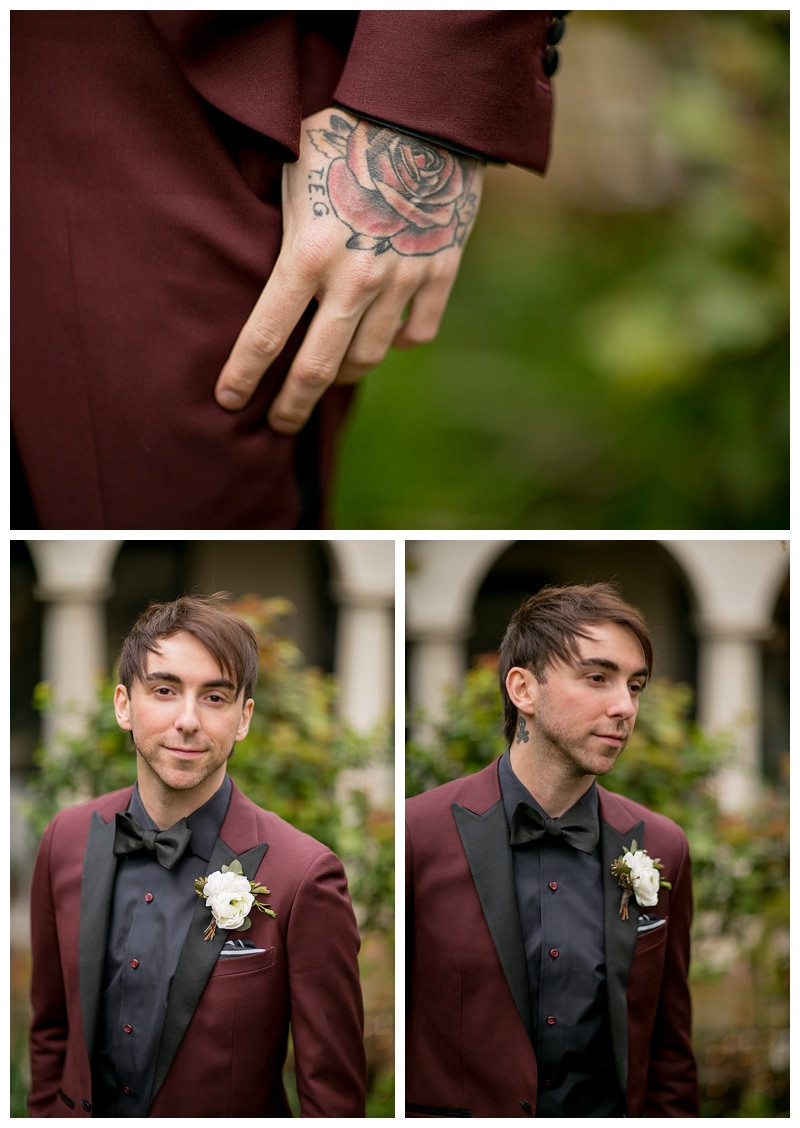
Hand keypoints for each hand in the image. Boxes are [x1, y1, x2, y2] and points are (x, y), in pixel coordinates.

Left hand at [214, 108, 483, 433]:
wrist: (423, 105)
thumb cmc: (343, 130)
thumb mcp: (292, 178)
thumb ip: (281, 237)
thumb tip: (263, 281)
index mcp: (307, 254)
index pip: (264, 336)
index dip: (242, 376)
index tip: (229, 400)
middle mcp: (355, 279)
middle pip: (317, 369)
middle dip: (292, 405)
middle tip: (277, 423)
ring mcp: (402, 280)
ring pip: (369, 357)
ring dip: (344, 373)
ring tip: (329, 374)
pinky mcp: (440, 271)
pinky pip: (417, 332)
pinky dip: (400, 340)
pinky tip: (387, 334)